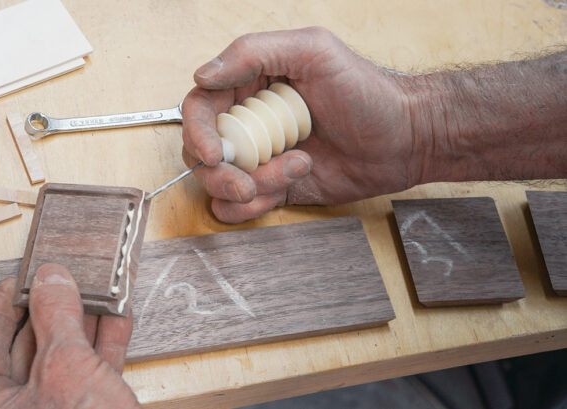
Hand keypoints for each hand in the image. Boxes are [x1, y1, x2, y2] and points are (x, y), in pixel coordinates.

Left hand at [0, 264, 139, 408]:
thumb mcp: (65, 369)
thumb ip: (57, 318)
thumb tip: (51, 280)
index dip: (3, 308)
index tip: (15, 281)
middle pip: (30, 347)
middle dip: (52, 310)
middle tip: (64, 279)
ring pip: (66, 358)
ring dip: (86, 323)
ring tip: (98, 291)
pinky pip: (94, 373)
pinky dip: (107, 346)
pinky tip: (118, 321)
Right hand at [182, 26, 422, 222]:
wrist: (405, 139)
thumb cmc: (367, 92)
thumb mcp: (314, 52)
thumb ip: (254, 53)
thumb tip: (202, 76)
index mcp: (249, 85)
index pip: (199, 108)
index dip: (197, 133)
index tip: (216, 154)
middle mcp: (248, 123)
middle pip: (200, 152)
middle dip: (220, 173)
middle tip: (249, 181)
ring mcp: (259, 158)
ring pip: (217, 184)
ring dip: (250, 187)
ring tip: (297, 168)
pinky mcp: (273, 187)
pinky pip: (238, 207)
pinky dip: (255, 206)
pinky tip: (294, 181)